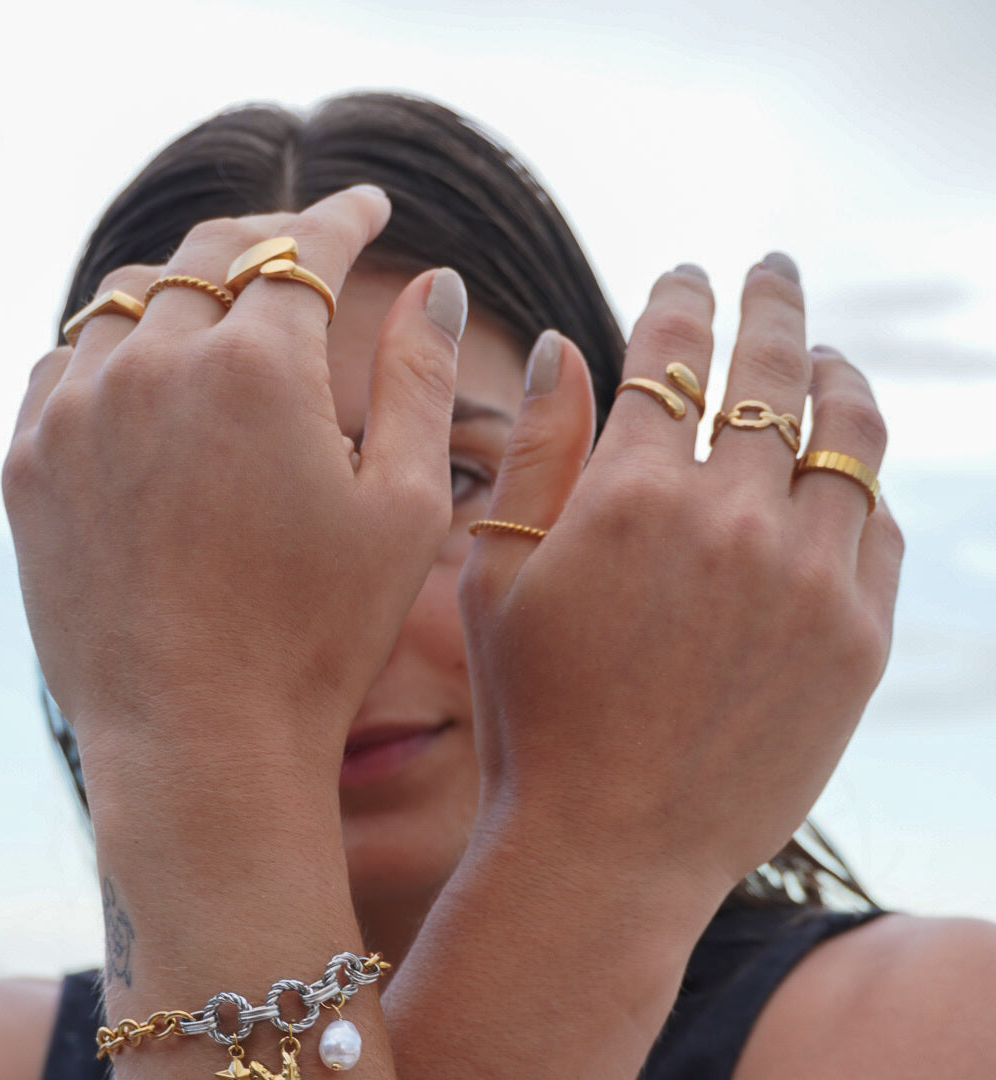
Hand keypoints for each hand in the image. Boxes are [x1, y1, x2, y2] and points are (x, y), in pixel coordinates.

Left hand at [2, 187, 461, 766]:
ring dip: (185, 284)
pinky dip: (114, 344)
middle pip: (209, 252)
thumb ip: (421, 378)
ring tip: (227, 302)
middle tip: (306, 242)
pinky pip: (65, 362)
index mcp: (257, 366)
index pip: (305, 246)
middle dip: (268, 235)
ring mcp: (76, 412)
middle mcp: (152, 365)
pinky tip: (148, 371)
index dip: (347, 216)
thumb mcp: (407, 504)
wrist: (199, 742)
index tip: (371, 203)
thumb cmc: (321, 632)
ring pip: (127, 297)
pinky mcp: (30, 463)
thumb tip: (437, 282)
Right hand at [458, 255, 902, 897]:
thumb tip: (562, 343)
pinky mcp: (858, 640)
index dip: (681, 298)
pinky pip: (879, 524)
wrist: (607, 850)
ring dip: (836, 373)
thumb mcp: (498, 576)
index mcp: (633, 495)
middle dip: (771, 300)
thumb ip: (535, 452)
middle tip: (771, 266)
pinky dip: (864, 478)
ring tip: (825, 351)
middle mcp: (734, 520)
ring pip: (849, 434)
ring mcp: (811, 579)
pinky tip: (844, 465)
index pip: (674, 351)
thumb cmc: (531, 712)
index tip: (687, 271)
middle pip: (773, 367)